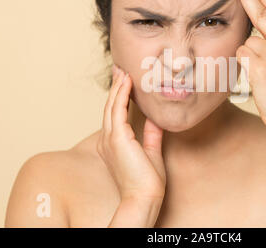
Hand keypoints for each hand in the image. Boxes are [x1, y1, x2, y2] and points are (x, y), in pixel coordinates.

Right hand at [97, 65, 166, 201]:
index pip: (115, 114)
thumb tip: (156, 118)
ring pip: (113, 105)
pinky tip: (127, 82)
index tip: (125, 80)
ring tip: (123, 70)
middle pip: (111, 106)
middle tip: (120, 69)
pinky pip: (118, 110)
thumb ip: (151, 133)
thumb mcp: (151, 151)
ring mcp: (111, 138)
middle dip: (116, 86)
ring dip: (118, 86)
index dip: (119, 96)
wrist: (144, 197)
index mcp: (113, 143)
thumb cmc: (147, 180)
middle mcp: (108, 139)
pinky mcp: (117, 138)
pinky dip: (122, 94)